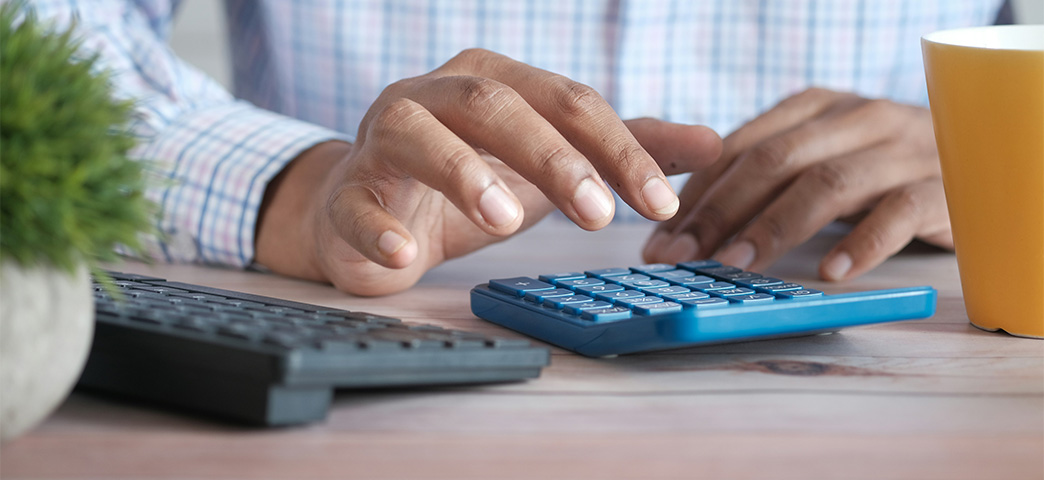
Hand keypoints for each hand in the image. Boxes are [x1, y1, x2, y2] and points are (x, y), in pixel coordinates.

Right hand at [256, 49, 720, 295]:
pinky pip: (355, 204)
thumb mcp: (552, 163)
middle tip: (599, 215)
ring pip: (418, 135)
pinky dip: (377, 229)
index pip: (567, 101)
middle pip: (496, 104)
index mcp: (496, 81)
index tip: (660, 203)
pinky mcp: (347, 192)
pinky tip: (405, 257)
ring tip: (506, 220)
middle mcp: (437, 95)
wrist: (372, 211)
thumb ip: (624, 150)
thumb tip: (714, 144)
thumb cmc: (470, 180)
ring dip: (462, 173)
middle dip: (552, 156)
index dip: (617, 149)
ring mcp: (384, 139)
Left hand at [642, 88, 952, 280]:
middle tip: (682, 256)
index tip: (661, 238)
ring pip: (828, 183)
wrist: (978, 158)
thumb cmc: (878, 169)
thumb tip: (685, 222)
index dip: (696, 194)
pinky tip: (829, 273)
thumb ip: (763, 176)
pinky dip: (862, 243)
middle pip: (775, 161)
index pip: (741, 146)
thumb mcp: (818, 157)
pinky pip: (898, 213)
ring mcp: (901, 150)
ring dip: (775, 227)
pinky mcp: (941, 188)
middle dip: (719, 211)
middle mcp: (856, 119)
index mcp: (815, 107)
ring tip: (736, 266)